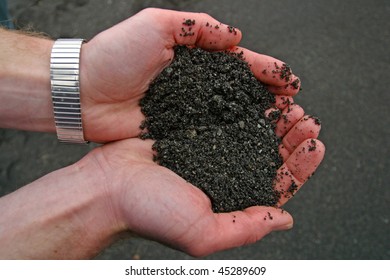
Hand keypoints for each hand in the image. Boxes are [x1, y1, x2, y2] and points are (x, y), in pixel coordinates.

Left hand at [79, 8, 300, 142]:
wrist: (84, 92)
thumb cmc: (114, 55)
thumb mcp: (155, 24)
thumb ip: (197, 27)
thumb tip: (234, 36)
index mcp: (195, 58)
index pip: (239, 63)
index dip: (266, 70)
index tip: (289, 80)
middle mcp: (197, 85)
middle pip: (242, 91)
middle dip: (270, 98)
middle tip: (294, 108)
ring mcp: (189, 111)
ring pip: (231, 115)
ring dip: (258, 120)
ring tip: (282, 126)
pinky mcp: (179, 133)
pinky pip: (211, 136)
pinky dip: (232, 138)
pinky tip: (250, 143)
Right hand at [88, 111, 323, 256]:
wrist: (108, 186)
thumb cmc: (148, 212)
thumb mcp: (202, 232)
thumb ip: (245, 228)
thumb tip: (284, 220)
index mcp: (232, 203)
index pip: (278, 186)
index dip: (301, 166)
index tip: (315, 145)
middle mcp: (225, 178)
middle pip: (270, 157)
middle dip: (292, 139)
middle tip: (305, 120)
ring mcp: (210, 154)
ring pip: (252, 136)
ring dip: (273, 122)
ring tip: (288, 106)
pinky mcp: (195, 134)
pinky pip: (228, 119)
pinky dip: (246, 110)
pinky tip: (257, 99)